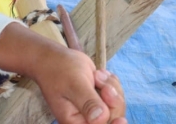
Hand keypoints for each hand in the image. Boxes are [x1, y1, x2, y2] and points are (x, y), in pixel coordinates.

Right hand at [0, 23, 123, 123]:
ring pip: (117, 105)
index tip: (121, 120)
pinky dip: (111, 82)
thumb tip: (100, 118)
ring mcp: (94, 110)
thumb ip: (87, 102)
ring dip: (111, 87)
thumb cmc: (59, 70)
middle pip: (114, 117)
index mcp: (76, 122)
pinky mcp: (100, 100)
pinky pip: (116, 95)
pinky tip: (99, 74)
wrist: (53, 58)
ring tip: (96, 74)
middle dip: (112, 97)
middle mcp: (86, 120)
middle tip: (99, 78)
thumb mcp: (73, 85)